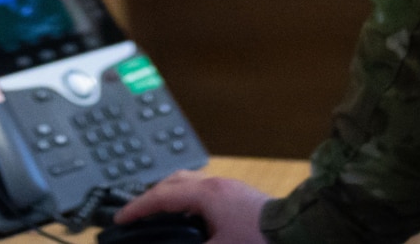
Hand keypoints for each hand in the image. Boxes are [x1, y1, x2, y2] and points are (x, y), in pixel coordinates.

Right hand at [116, 170, 269, 243]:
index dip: (137, 209)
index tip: (120, 219)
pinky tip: (191, 219)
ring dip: (172, 196)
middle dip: (152, 196)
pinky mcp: (240, 196)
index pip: (161, 197)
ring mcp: (230, 188)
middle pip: (174, 182)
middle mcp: (217, 185)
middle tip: (138, 214)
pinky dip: (189, 201)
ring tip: (161, 215)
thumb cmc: (261, 240)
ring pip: (190, 184)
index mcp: (207, 195)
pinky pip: (205, 192)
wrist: (299, 232)